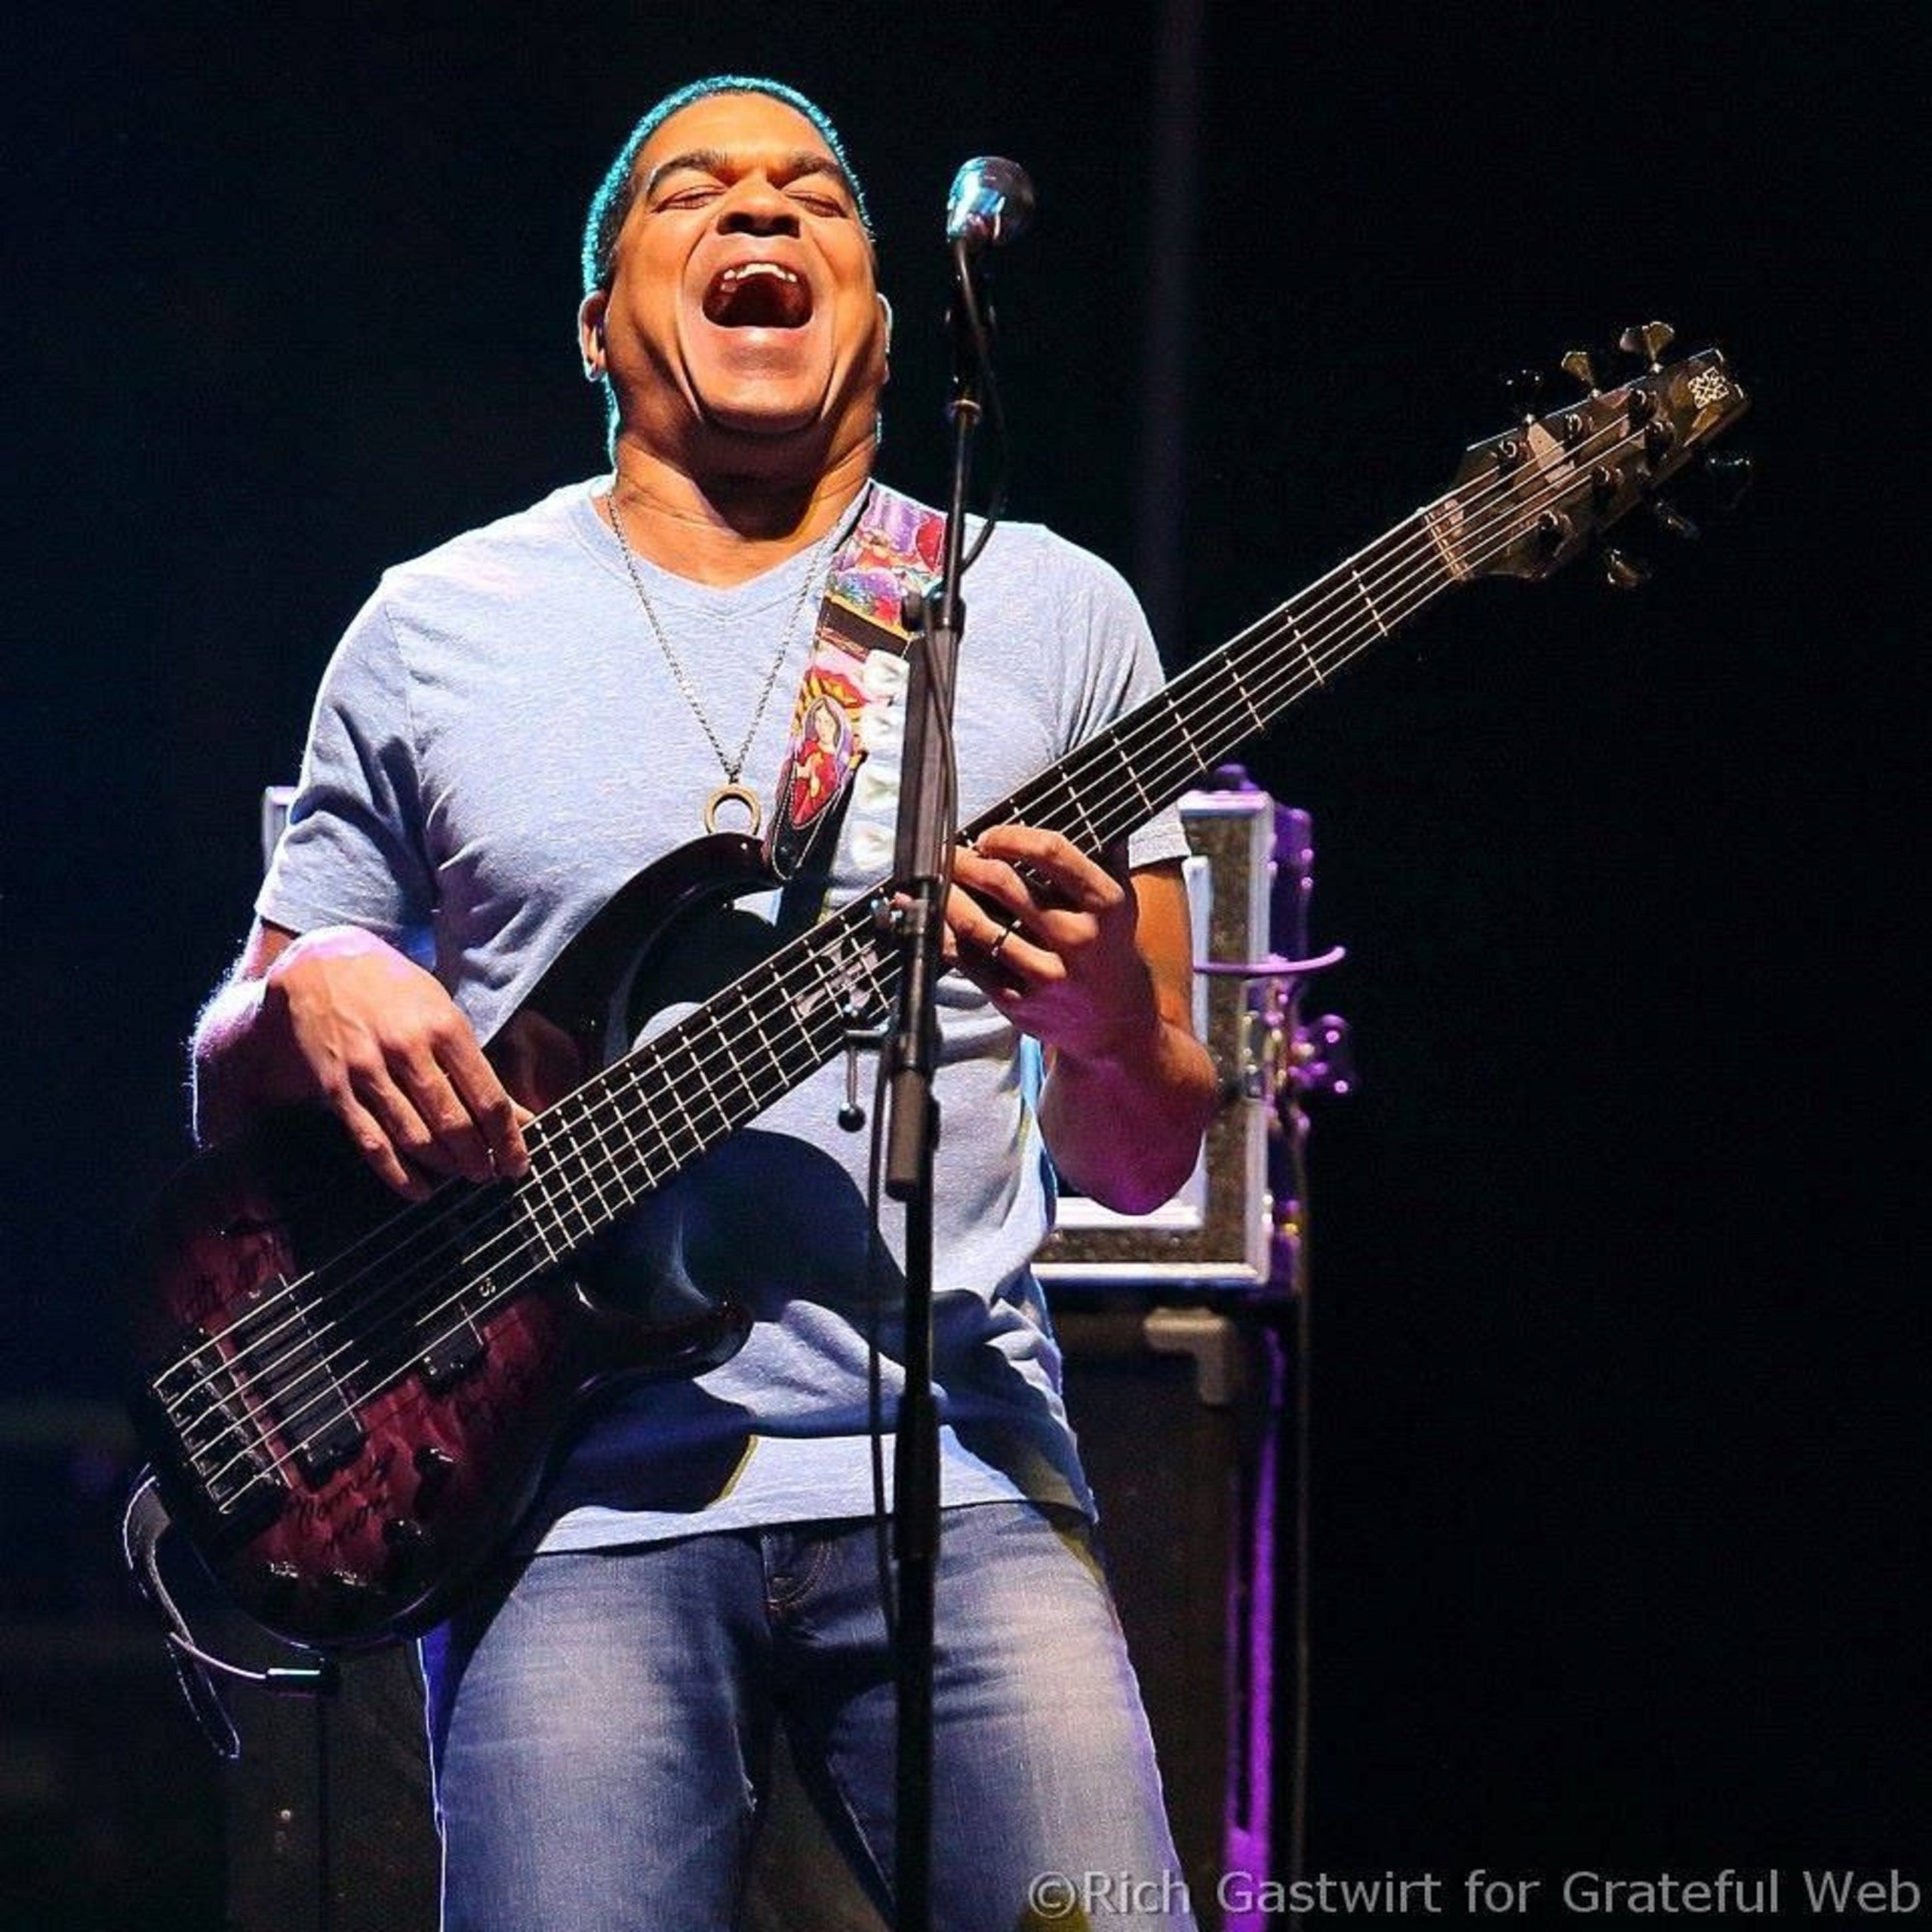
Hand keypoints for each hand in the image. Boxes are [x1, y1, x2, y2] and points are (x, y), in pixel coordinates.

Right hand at [262, 926, 530, 1197]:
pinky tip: (420, 1189)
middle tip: (491, 1174)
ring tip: (462, 1175)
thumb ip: (478, 1066)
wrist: (323, 964)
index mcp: (444, 1028)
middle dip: (479, 1159)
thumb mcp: (445, 1013)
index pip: (487, 1098)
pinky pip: (371, 1143)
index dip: (509, 1139)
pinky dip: (398, 1174)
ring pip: (415, 1138)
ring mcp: (368, 1071)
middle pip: (454, 1124)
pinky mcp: (336, 1089)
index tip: (519, 1163)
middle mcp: (407, 1051)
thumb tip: (518, 1115)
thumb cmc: (396, 990)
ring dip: (445, 1166)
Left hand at [943, 826, 1160, 1065]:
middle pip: (1003, 884)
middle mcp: (1076, 938)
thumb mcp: (1123, 900)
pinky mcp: (1018, 1000)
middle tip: (951, 854)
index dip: (1010, 836)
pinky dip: (943, 933)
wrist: (1116, 1024)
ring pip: (977, 924)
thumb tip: (1091, 808)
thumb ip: (1106, 855)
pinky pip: (968, 960)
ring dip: (948, 895)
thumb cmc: (1111, 950)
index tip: (989, 836)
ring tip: (938, 880)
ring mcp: (1045, 973)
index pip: (1050, 852)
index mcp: (1105, 904)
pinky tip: (935, 916)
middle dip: (966, 861)